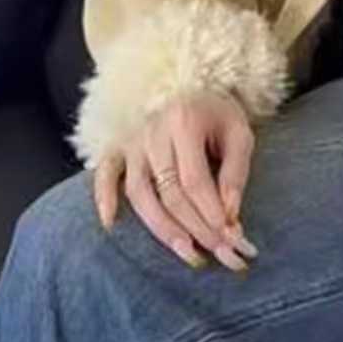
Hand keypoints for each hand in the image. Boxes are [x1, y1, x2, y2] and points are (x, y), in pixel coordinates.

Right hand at [92, 89, 259, 272]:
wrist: (189, 88)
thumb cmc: (217, 115)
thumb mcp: (238, 133)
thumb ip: (236, 172)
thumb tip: (230, 216)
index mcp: (184, 121)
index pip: (194, 178)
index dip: (210, 212)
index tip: (230, 238)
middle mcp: (153, 131)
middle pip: (169, 191)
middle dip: (194, 227)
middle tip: (216, 253)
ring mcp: (132, 140)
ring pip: (139, 193)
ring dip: (161, 228)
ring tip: (185, 252)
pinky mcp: (117, 148)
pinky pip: (104, 174)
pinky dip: (104, 198)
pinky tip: (111, 223)